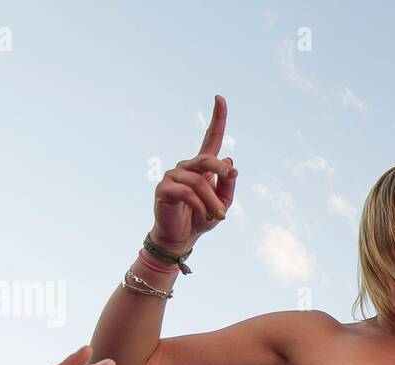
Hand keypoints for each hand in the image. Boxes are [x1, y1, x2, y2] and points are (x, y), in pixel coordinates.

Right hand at [150, 94, 238, 254]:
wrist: (180, 238)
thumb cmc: (201, 218)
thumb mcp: (223, 204)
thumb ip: (228, 185)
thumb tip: (230, 161)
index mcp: (202, 167)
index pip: (210, 139)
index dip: (217, 119)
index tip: (220, 97)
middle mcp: (187, 166)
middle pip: (207, 158)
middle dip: (221, 170)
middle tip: (231, 179)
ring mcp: (173, 175)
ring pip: (199, 181)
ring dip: (212, 200)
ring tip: (218, 215)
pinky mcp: (164, 188)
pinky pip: (187, 192)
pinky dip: (199, 205)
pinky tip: (202, 214)